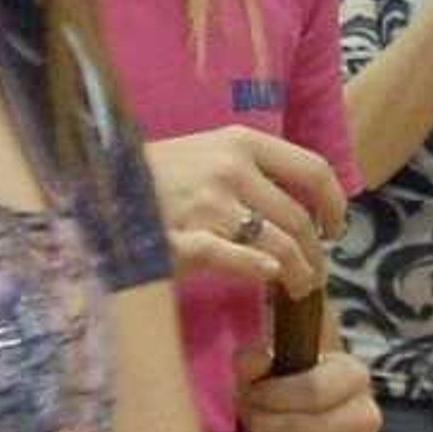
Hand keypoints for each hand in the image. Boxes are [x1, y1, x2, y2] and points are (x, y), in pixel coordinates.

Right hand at [148, 125, 344, 296]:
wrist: (97, 186)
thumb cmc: (158, 173)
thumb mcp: (208, 152)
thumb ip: (252, 169)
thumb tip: (303, 203)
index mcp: (241, 142)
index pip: (312, 169)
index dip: (335, 203)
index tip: (335, 228)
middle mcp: (231, 169)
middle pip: (299, 218)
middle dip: (315, 254)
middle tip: (313, 275)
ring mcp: (209, 205)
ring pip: (279, 245)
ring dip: (298, 272)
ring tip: (297, 288)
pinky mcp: (186, 239)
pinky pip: (236, 258)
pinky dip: (259, 269)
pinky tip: (268, 277)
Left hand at [242, 346, 381, 431]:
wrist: (299, 425)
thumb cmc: (282, 393)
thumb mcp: (265, 372)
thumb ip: (253, 361)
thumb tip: (254, 359)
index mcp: (354, 376)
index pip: (313, 391)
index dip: (272, 396)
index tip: (252, 396)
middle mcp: (368, 416)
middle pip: (305, 430)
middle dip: (265, 428)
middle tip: (252, 423)